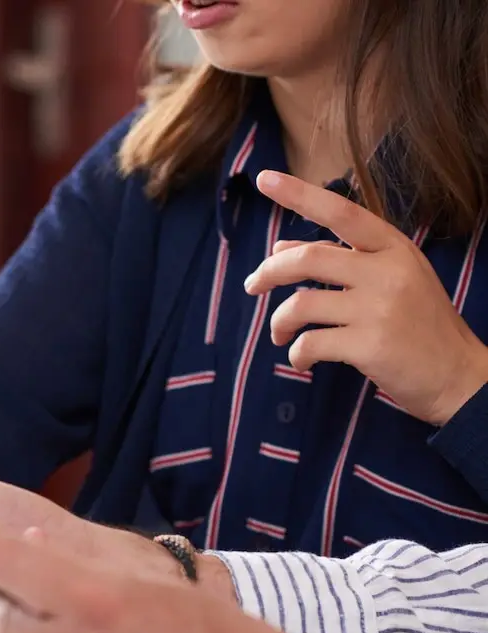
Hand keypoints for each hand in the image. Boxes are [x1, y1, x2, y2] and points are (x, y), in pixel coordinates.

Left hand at [247, 169, 487, 425]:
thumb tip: (280, 247)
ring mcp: (380, 309)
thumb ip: (339, 260)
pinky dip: (296, 353)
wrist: (458, 374)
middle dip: (268, 272)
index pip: (341, 212)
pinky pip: (309, 343)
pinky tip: (302, 359)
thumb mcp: (389, 280)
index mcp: (394, 249)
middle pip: (308, 258)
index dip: (300, 194)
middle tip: (252, 285)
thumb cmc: (418, 325)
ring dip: (279, 321)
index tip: (265, 179)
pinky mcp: (370, 346)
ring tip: (281, 334)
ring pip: (301, 304)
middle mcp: (388, 272)